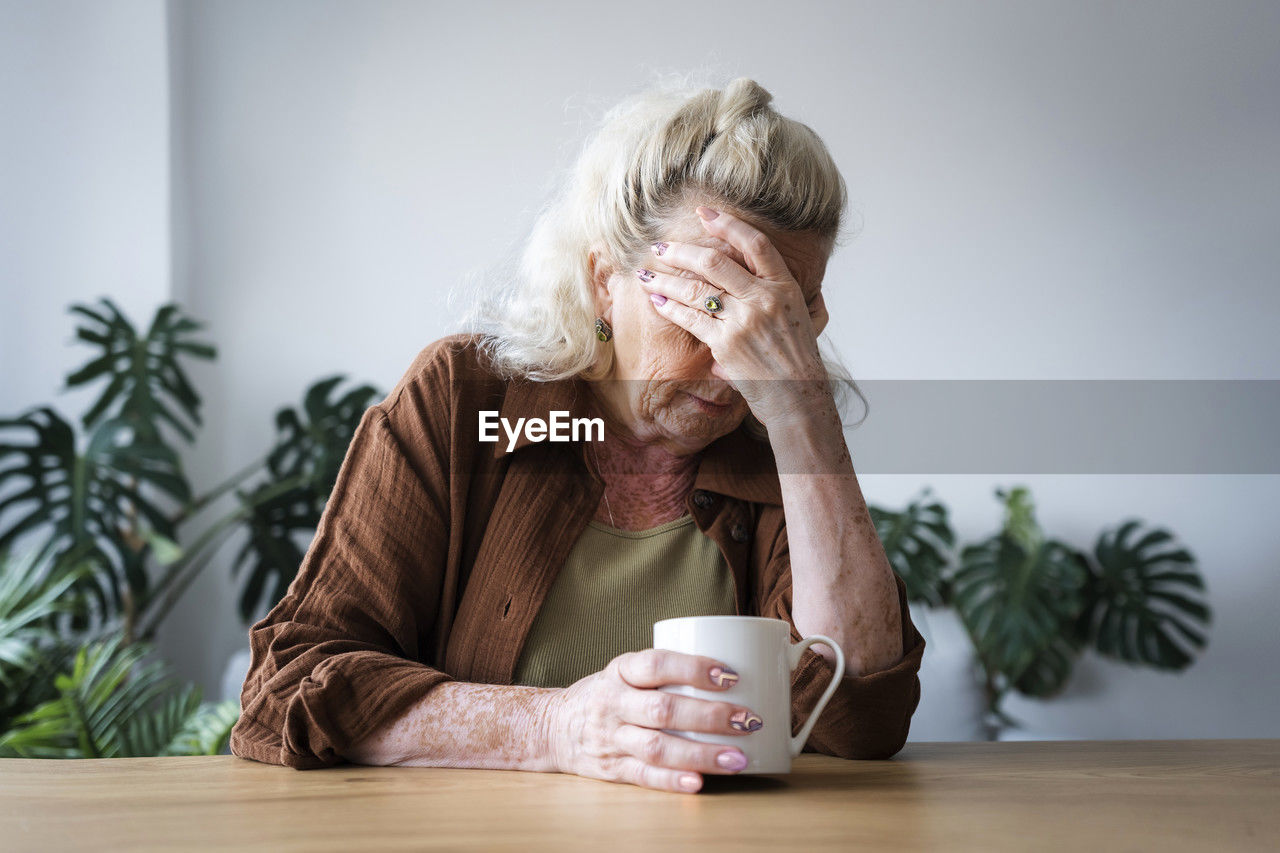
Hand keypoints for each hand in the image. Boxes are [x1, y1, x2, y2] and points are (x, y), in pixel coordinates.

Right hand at [544, 648, 765, 793]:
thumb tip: (735, 671)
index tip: (730, 674)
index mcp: (620, 671)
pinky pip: (643, 776)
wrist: (554, 726)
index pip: (656, 664)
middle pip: (663, 709)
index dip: (693, 668)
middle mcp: (613, 703)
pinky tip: (699, 783)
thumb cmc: (608, 694)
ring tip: (737, 758)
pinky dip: (672, 781)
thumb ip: (667, 670)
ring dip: (701, 754)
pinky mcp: (611, 768)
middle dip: (710, 716)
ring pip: (657, 747)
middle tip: (748, 719)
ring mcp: (611, 738)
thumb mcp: (626, 670)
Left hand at [636, 206, 832, 427]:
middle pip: (715, 262)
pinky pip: (690, 318)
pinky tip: (657, 300)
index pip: (755, 244)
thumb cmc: (797, 357)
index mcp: (784, 286)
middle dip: (681, 251)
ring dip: (666, 278)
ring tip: (646, 274)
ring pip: (696, 289)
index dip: (728, 224)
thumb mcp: (801, 315)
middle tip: (660, 246)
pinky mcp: (726, 343)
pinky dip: (670, 307)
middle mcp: (765, 298)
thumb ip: (779, 292)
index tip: (705, 214)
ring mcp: (744, 320)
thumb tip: (761, 270)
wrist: (799, 395)